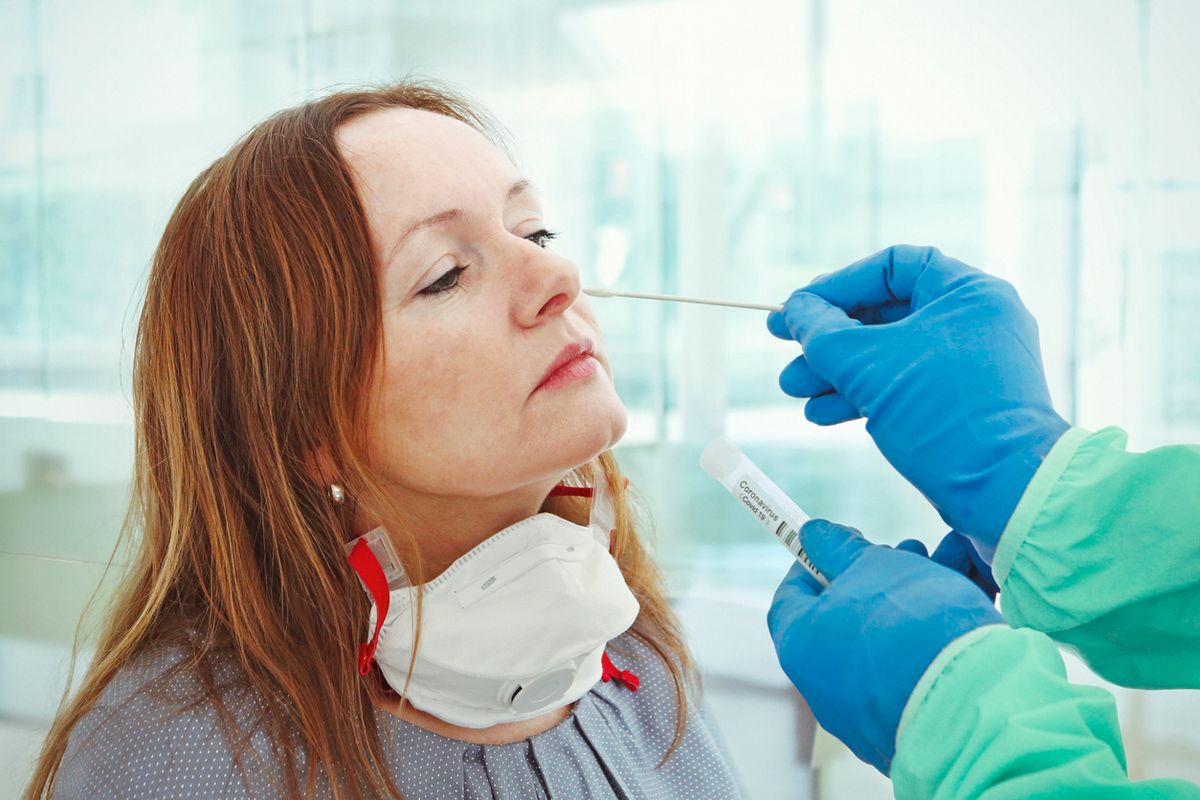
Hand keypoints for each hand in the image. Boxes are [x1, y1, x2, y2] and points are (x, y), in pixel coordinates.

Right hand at [767, 245, 1068, 555]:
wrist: (1005, 491)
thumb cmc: (945, 416)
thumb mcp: (868, 365)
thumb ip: (822, 331)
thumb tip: (795, 310)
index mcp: (967, 292)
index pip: (891, 266)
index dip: (837, 285)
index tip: (798, 308)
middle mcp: (973, 321)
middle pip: (884, 314)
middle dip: (828, 338)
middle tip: (783, 349)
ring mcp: (969, 366)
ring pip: (888, 356)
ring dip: (836, 372)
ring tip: (794, 390)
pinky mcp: (961, 405)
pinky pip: (903, 388)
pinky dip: (862, 397)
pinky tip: (821, 415)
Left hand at [768, 519, 1003, 773]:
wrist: (972, 698)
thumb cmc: (909, 623)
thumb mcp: (871, 565)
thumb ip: (838, 547)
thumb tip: (813, 536)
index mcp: (801, 647)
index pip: (791, 597)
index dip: (811, 561)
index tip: (835, 542)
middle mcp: (828, 686)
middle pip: (848, 615)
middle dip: (880, 574)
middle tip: (907, 550)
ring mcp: (872, 709)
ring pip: (892, 636)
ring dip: (919, 591)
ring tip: (952, 557)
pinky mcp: (917, 721)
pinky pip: (920, 664)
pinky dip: (940, 627)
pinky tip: (973, 587)